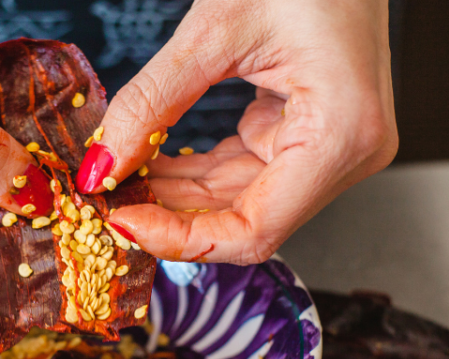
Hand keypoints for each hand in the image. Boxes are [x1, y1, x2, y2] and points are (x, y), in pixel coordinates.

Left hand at [76, 0, 397, 263]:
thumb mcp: (216, 28)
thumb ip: (154, 100)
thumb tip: (105, 163)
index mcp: (341, 135)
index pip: (254, 230)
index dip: (183, 239)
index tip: (124, 222)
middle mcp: (343, 154)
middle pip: (242, 222)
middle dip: (169, 217)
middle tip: (108, 202)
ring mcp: (323, 148)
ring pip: (235, 203)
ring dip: (174, 198)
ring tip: (119, 182)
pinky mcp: (301, 137)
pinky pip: (238, 174)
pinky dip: (191, 175)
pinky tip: (148, 166)